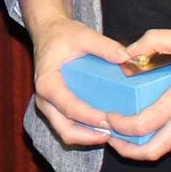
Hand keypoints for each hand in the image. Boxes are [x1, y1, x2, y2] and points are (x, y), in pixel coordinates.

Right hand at [25, 16, 135, 148]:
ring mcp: (48, 106)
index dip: (90, 117)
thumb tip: (126, 57)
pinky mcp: (55, 108)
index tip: (110, 121)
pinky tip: (105, 129)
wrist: (47, 33)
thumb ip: (104, 45)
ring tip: (112, 133)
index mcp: (47, 83)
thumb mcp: (83, 34)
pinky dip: (85, 132)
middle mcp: (44, 98)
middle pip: (65, 129)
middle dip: (89, 136)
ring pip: (65, 133)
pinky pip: (68, 127)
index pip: (69, 107)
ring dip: (88, 138)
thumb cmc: (62, 35)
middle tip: (114, 133)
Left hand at [109, 27, 170, 158]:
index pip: (142, 125)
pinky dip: (168, 137)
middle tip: (112, 139)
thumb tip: (127, 51)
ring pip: (169, 148)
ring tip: (132, 133)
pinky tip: (161, 123)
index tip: (109, 117)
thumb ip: (152, 41)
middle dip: (127, 150)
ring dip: (148, 145)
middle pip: (152, 152)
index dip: (119, 126)